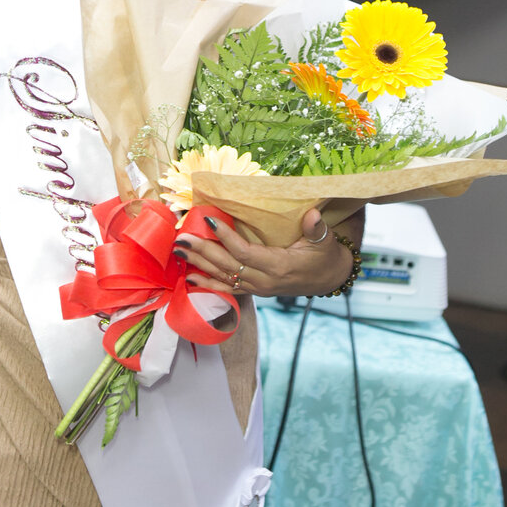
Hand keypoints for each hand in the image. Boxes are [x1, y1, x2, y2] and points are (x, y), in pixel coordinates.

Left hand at [173, 208, 354, 299]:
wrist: (328, 279)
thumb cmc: (324, 256)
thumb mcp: (324, 242)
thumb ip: (317, 229)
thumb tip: (312, 215)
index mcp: (279, 266)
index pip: (245, 252)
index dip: (226, 238)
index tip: (208, 221)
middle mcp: (264, 280)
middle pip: (227, 265)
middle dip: (203, 251)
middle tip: (182, 238)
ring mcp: (257, 288)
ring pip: (223, 277)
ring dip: (199, 264)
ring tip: (178, 252)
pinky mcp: (253, 290)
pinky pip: (227, 288)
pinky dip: (207, 284)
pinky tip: (189, 278)